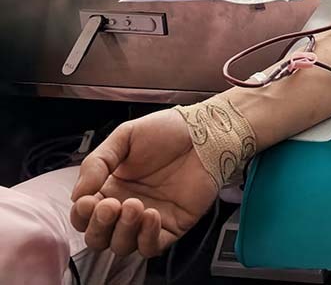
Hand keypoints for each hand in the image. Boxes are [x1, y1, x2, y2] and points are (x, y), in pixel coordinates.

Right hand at [70, 109, 218, 257]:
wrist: (206, 132)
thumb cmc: (168, 131)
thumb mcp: (125, 137)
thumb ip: (97, 163)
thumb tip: (77, 194)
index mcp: (110, 188)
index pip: (84, 216)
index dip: (82, 214)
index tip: (88, 201)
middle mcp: (126, 207)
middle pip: (99, 238)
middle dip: (99, 227)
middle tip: (110, 206)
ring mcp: (148, 219)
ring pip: (122, 246)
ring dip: (122, 231)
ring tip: (134, 205)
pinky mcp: (172, 226)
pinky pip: (152, 247)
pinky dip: (146, 238)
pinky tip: (150, 215)